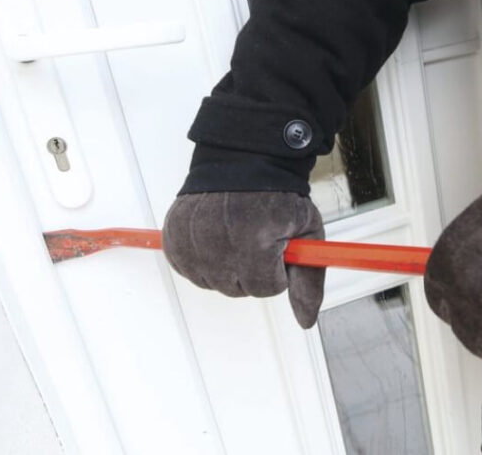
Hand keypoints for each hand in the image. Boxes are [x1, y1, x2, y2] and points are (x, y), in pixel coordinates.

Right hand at [162, 191, 325, 327]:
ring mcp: (192, 240)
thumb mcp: (307, 232)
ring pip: (214, 283)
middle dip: (253, 270)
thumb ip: (308, 281)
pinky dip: (204, 259)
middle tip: (258, 239)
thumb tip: (305, 321)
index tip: (278, 248)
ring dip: (228, 266)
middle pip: (239, 288)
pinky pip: (190, 270)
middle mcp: (218, 243)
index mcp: (256, 242)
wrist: (244, 160)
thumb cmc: (277, 194)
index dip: (278, 270)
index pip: (268, 288)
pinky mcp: (174, 237)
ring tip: (237, 234)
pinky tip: (217, 237)